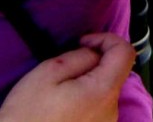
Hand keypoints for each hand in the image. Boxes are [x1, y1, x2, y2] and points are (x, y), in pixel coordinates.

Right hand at [0, 33, 135, 121]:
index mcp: (103, 93)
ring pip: (106, 89)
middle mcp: (112, 111)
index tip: (83, 42)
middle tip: (65, 67)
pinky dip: (86, 98)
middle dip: (94, 61)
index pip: (125, 52)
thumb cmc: (27, 113)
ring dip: (88, 81)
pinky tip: (63, 105)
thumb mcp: (49, 72)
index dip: (106, 39)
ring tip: (60, 89)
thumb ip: (80, 56)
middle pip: (115, 72)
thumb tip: (94, 52)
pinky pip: (98, 107)